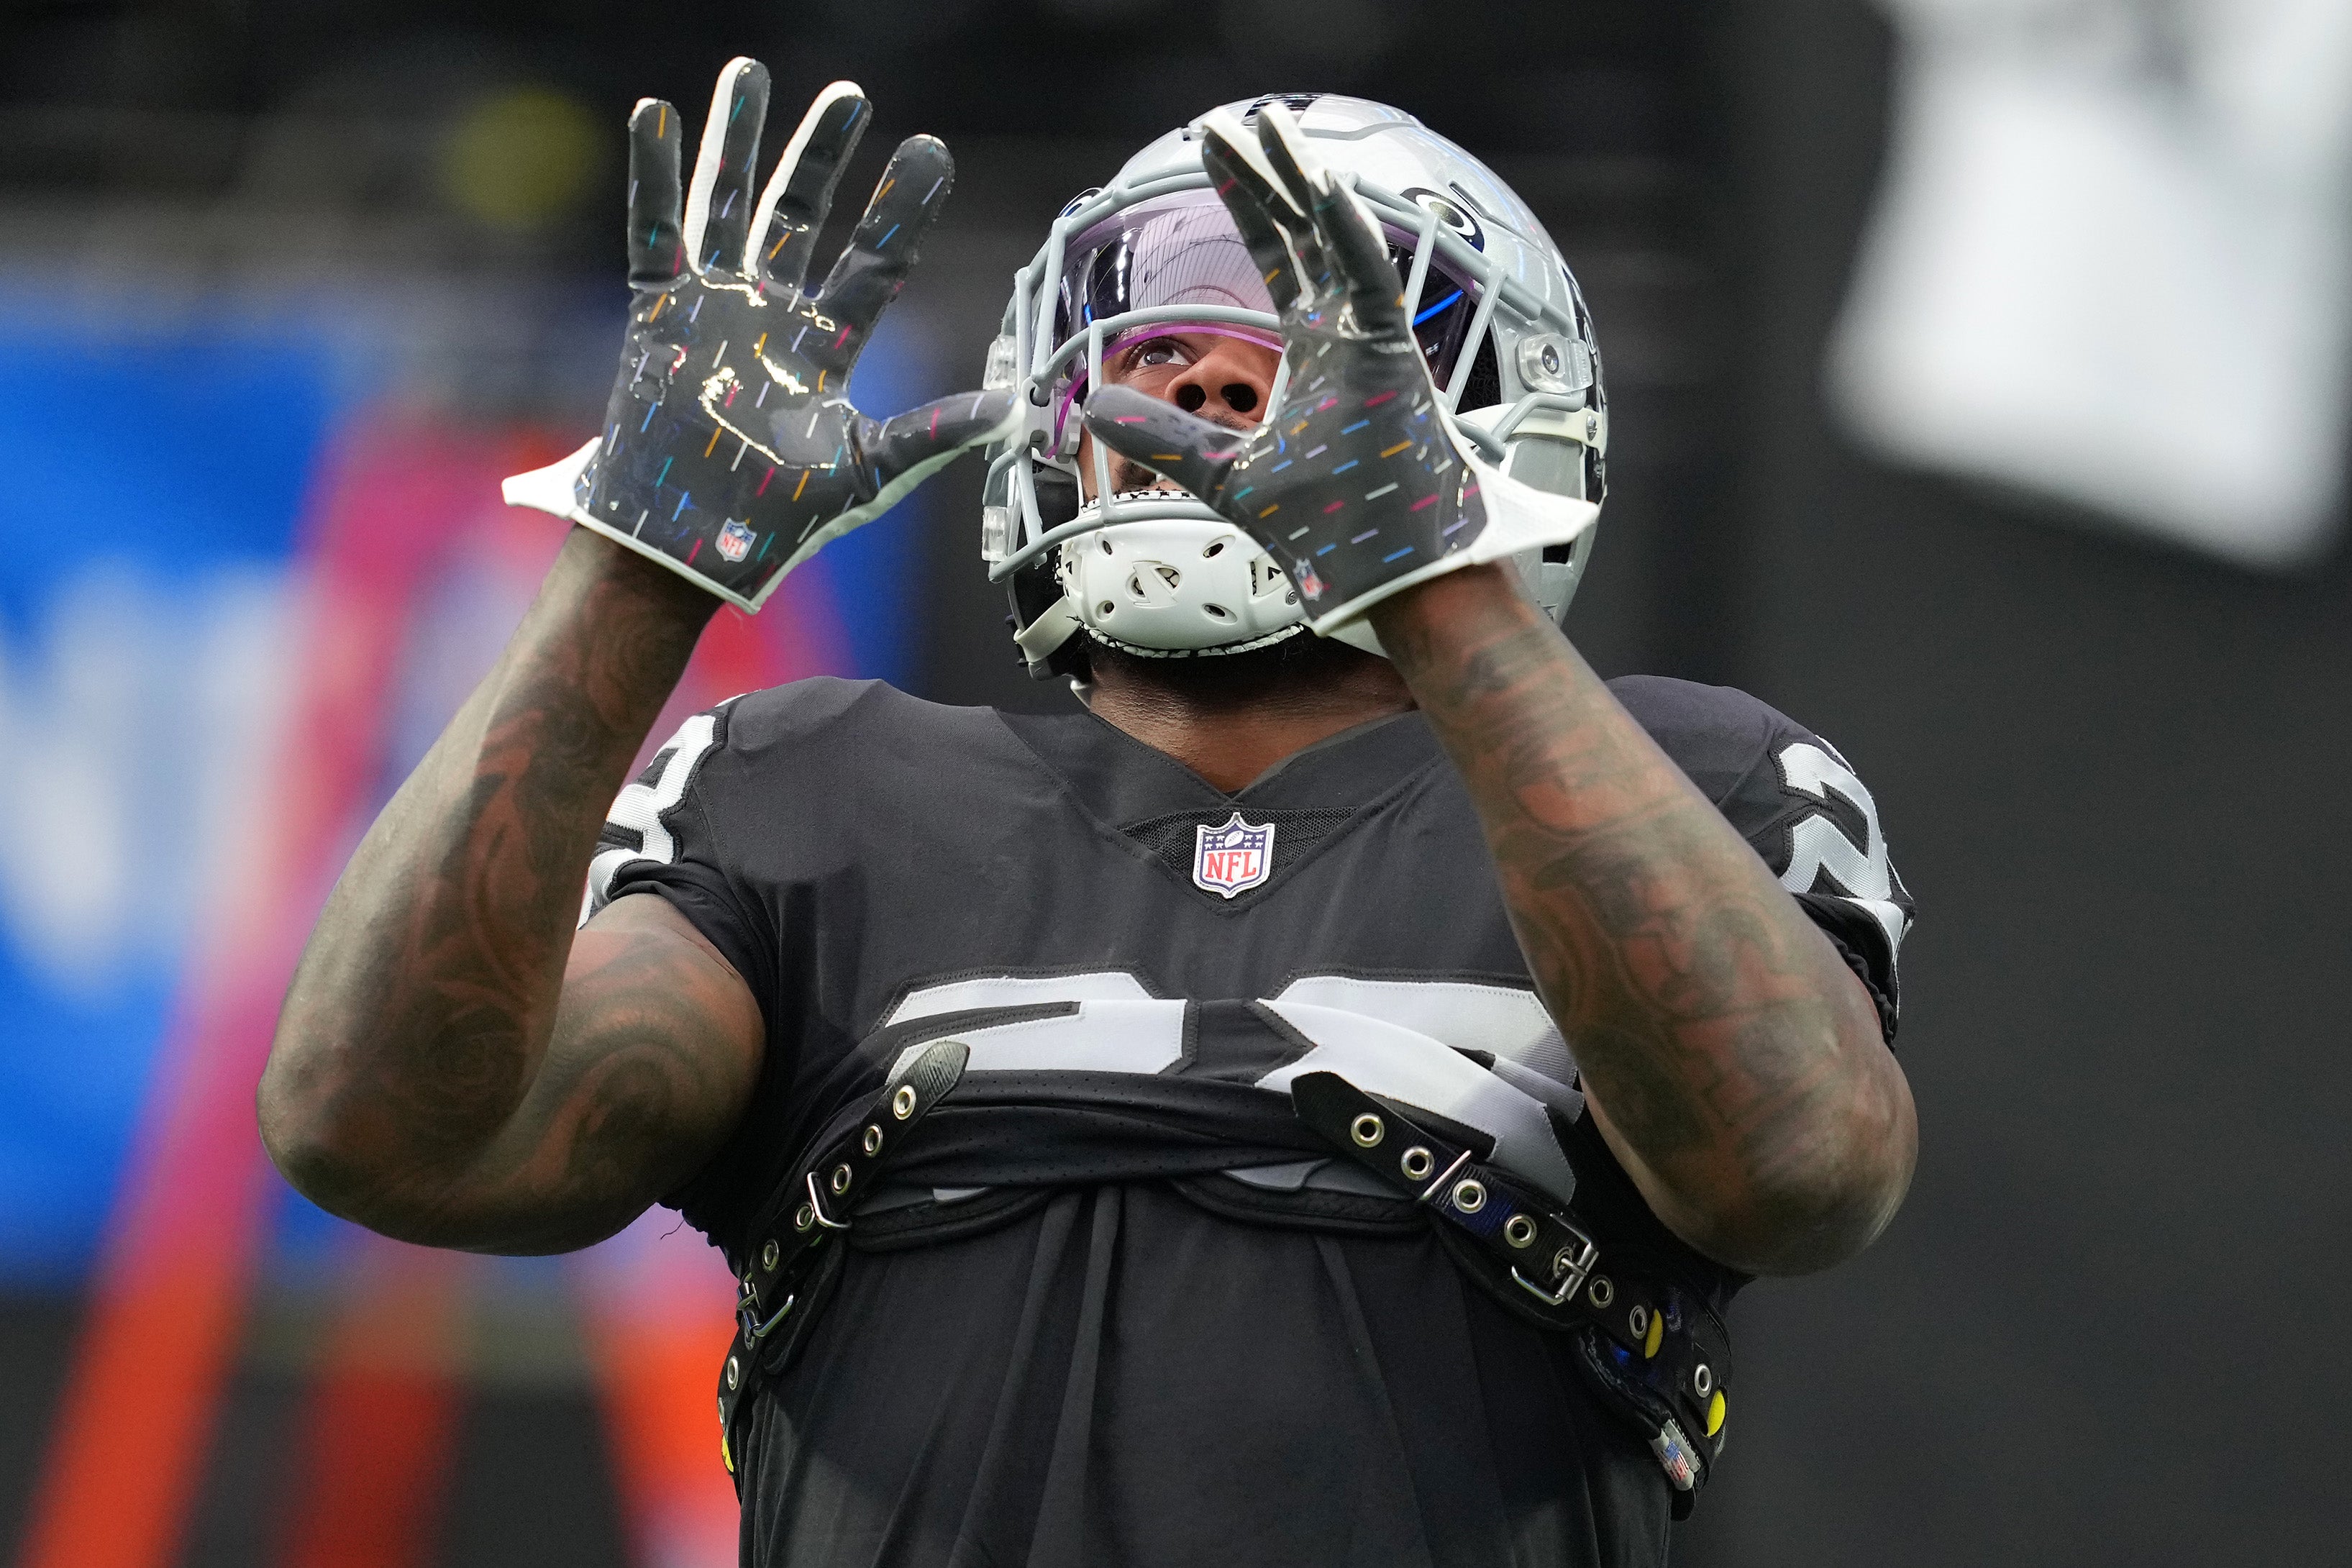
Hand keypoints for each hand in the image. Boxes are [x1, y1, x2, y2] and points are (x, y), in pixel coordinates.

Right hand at [504, 60, 1012, 609]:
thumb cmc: (777, 522)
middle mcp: (772, 316)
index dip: (901, 208)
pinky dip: (654, 178)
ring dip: (737, 141)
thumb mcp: (867, 472)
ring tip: (748, 72)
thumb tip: (1015, 413)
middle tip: (849, 95)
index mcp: (826, 347)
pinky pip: (654, 235)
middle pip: (799, 217)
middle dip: (822, 154)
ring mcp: (712, 311)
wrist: (689, 548)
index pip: (873, 262)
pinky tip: (658, 117)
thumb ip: (933, 436)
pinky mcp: (657, 319)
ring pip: (728, 208)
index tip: (932, 152)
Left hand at [1081, 103, 1594, 629]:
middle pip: (1303, 236)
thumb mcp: (1226, 476)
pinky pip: (1372, 281)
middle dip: (1265, 177)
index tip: (1213, 156)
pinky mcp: (1394, 358)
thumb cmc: (1332, 530)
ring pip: (1338, 240)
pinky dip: (1346, 235)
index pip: (1277, 258)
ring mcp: (1374, 342)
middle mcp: (1347, 336)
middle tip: (1228, 125)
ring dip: (1302, 183)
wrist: (1388, 575)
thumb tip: (1096, 406)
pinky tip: (1317, 189)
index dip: (1247, 204)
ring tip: (1269, 130)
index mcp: (1316, 352)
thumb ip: (1167, 438)